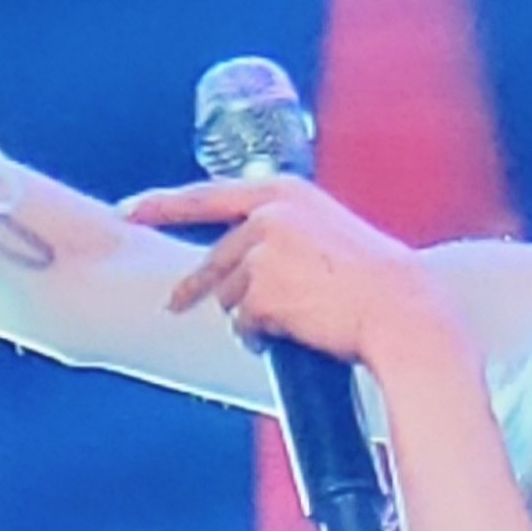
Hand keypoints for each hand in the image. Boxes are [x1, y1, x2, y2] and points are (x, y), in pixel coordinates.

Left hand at [125, 175, 460, 372]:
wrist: (402, 310)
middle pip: (217, 261)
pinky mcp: (260, 288)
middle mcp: (268, 214)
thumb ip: (285, 235)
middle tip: (174, 304)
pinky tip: (292, 336)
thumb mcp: (329, 237)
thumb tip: (242, 268)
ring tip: (296, 324)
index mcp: (285, 193)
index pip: (208, 195)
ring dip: (252, 318)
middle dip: (197, 287)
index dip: (161, 205)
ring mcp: (261, 250)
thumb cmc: (377, 283)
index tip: (129, 211)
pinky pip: (243, 324)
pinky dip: (261, 337)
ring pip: (231, 297)